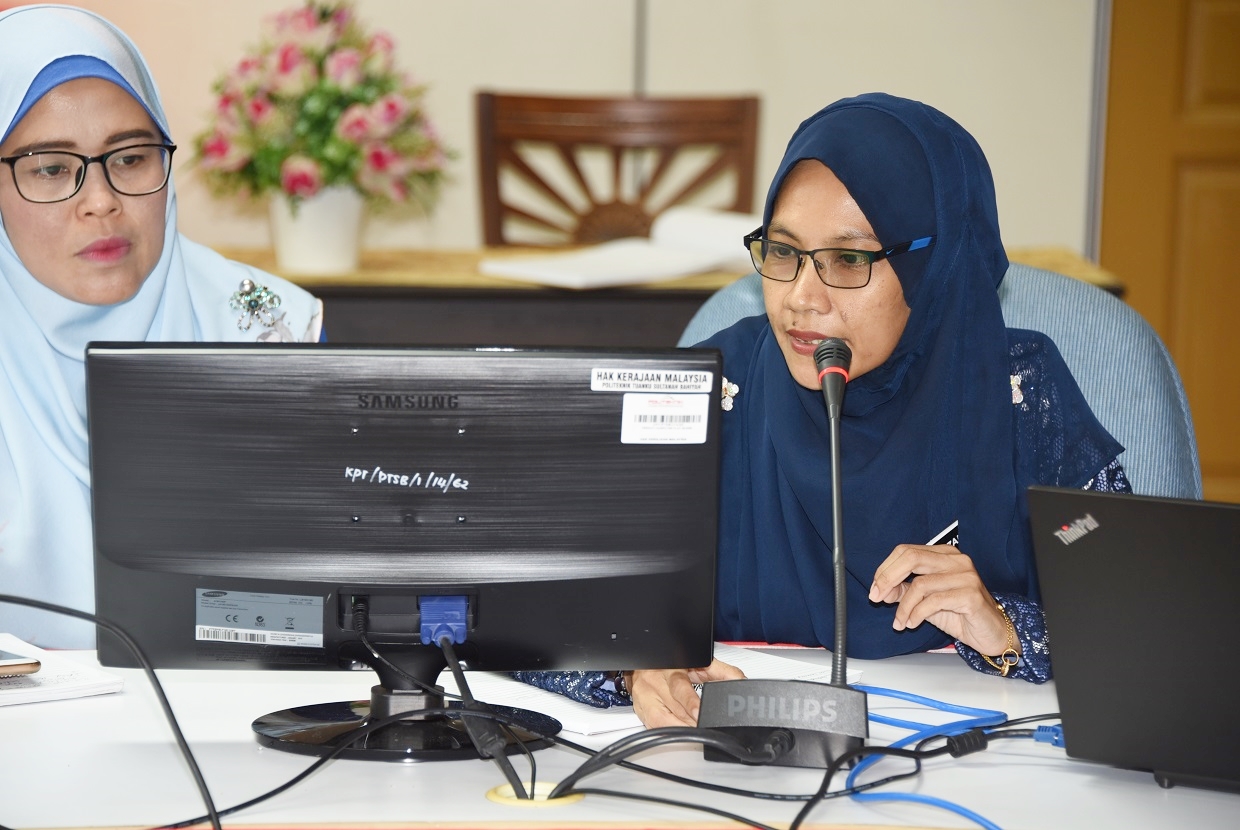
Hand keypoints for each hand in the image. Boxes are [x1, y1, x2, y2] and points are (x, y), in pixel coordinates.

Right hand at [628, 658, 745, 727]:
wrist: (646, 663)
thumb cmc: (674, 664)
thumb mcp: (700, 662)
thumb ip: (723, 672)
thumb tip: (742, 683)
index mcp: (673, 667)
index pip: (680, 686)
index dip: (690, 702)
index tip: (699, 714)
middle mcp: (657, 681)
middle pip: (674, 707)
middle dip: (692, 722)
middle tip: (705, 729)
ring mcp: (646, 696)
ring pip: (663, 721)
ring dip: (681, 730)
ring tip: (696, 733)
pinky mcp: (642, 710)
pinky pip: (654, 727)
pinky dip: (669, 733)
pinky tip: (679, 735)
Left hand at [868, 544, 1015, 656]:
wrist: (991, 633)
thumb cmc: (960, 613)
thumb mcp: (926, 601)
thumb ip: (905, 591)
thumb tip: (881, 589)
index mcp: (945, 555)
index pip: (907, 551)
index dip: (886, 569)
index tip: (874, 588)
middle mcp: (957, 560)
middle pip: (911, 558)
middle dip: (888, 578)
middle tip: (876, 598)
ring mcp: (966, 576)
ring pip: (920, 584)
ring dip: (903, 607)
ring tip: (899, 622)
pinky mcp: (971, 595)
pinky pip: (934, 601)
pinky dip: (917, 614)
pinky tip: (912, 623)